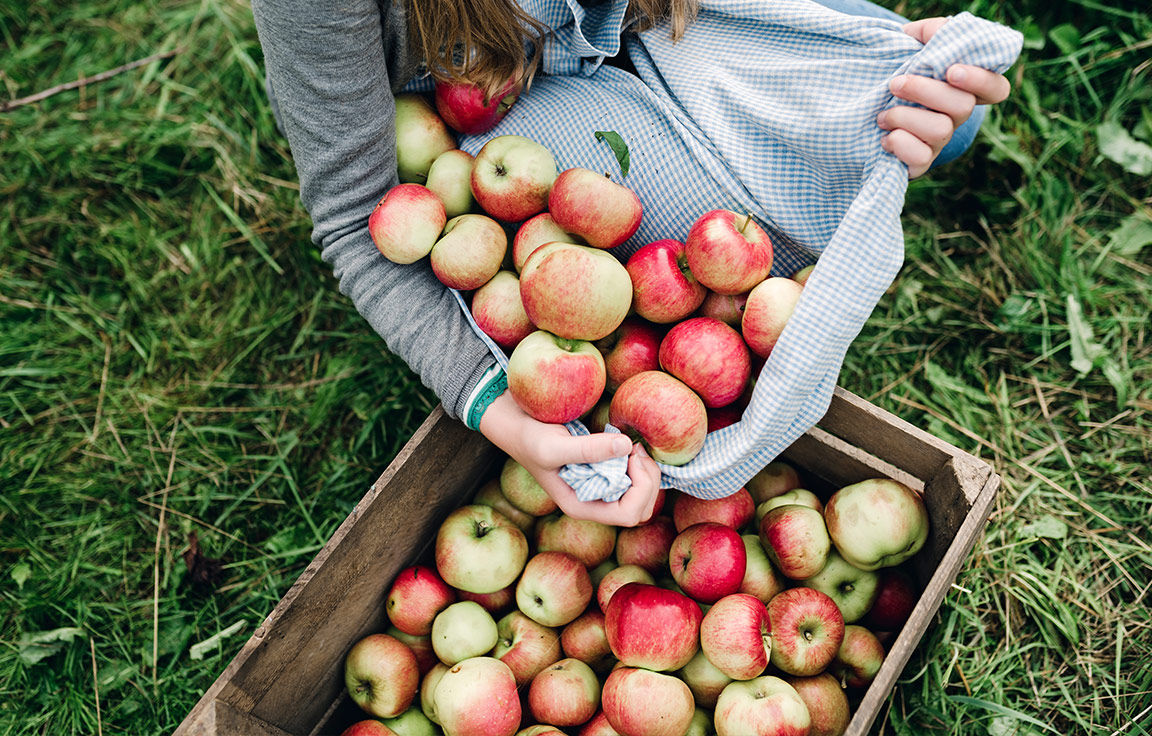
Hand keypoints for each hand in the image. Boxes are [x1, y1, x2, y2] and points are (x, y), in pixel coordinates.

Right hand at [478, 391, 662, 526]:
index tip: (629, 456)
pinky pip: (634, 477)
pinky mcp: (603, 470)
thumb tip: (627, 446)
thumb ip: (589, 449)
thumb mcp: (554, 446)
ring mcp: (600, 487)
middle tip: (635, 449)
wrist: (517, 424)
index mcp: (582, 506)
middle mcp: (594, 501)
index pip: (628, 514)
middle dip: (648, 480)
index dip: (640, 488)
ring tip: (632, 446)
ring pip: (642, 494)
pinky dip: (639, 462)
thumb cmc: (530, 439)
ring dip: (646, 471)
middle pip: (641, 508)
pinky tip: (627, 443)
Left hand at [879, 17, 1011, 177]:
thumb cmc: (902, 74)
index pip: (996, 89)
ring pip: (940, 131)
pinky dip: (899, 144)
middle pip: (962, 106)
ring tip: (882, 114)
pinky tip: (885, 137)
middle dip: (925, 92)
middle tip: (895, 84)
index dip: (980, 81)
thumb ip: (930, 34)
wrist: (872, 108)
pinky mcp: (921, 161)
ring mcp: (941, 141)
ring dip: (904, 117)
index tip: (951, 71)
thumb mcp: (915, 48)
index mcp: (965, 88)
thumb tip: (930, 32)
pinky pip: (921, 158)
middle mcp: (958, 116)